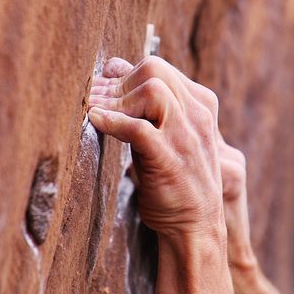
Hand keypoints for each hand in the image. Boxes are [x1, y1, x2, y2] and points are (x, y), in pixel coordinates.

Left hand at [88, 56, 224, 237]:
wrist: (196, 227)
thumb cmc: (174, 180)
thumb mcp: (166, 135)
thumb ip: (145, 103)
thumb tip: (111, 66)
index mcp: (200, 106)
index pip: (159, 68)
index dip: (124, 73)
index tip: (102, 87)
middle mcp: (198, 115)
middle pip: (154, 71)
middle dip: (117, 82)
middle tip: (93, 98)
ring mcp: (187, 136)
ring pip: (151, 90)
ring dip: (116, 98)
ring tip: (94, 110)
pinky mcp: (170, 158)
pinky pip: (139, 128)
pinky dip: (112, 121)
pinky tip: (95, 121)